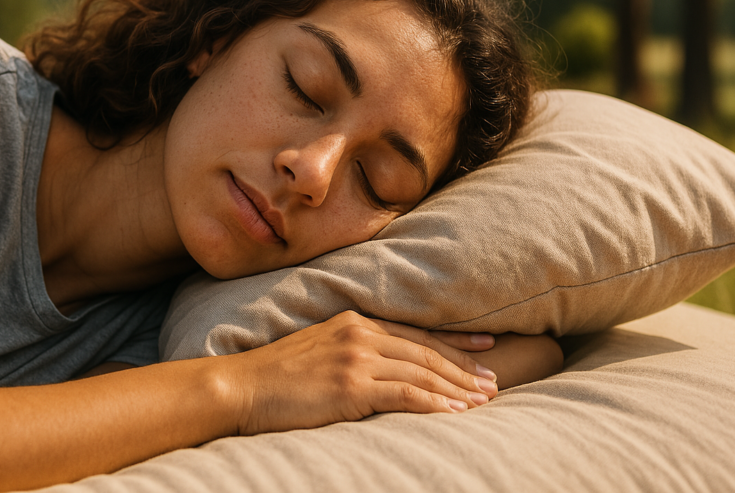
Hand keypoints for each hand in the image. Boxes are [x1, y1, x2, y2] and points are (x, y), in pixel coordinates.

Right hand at [223, 311, 499, 435]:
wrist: (241, 386)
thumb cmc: (274, 375)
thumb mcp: (317, 349)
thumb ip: (351, 350)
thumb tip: (381, 369)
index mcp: (353, 321)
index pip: (415, 332)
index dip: (454, 341)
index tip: (485, 347)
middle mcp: (360, 333)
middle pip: (425, 351)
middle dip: (464, 367)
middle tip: (493, 382)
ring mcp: (356, 358)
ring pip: (422, 372)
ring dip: (456, 388)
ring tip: (483, 401)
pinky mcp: (351, 385)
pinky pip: (404, 394)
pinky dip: (434, 403)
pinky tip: (454, 413)